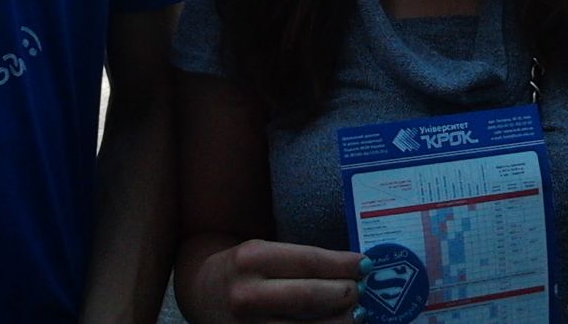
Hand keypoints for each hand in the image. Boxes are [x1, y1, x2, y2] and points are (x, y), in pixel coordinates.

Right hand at [197, 239, 365, 321]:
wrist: (201, 292)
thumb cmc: (243, 269)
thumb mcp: (263, 251)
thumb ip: (301, 262)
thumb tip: (352, 271)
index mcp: (252, 258)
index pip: (309, 261)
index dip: (343, 265)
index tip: (365, 264)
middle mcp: (247, 293)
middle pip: (310, 296)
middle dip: (345, 294)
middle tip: (362, 290)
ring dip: (340, 323)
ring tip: (357, 315)